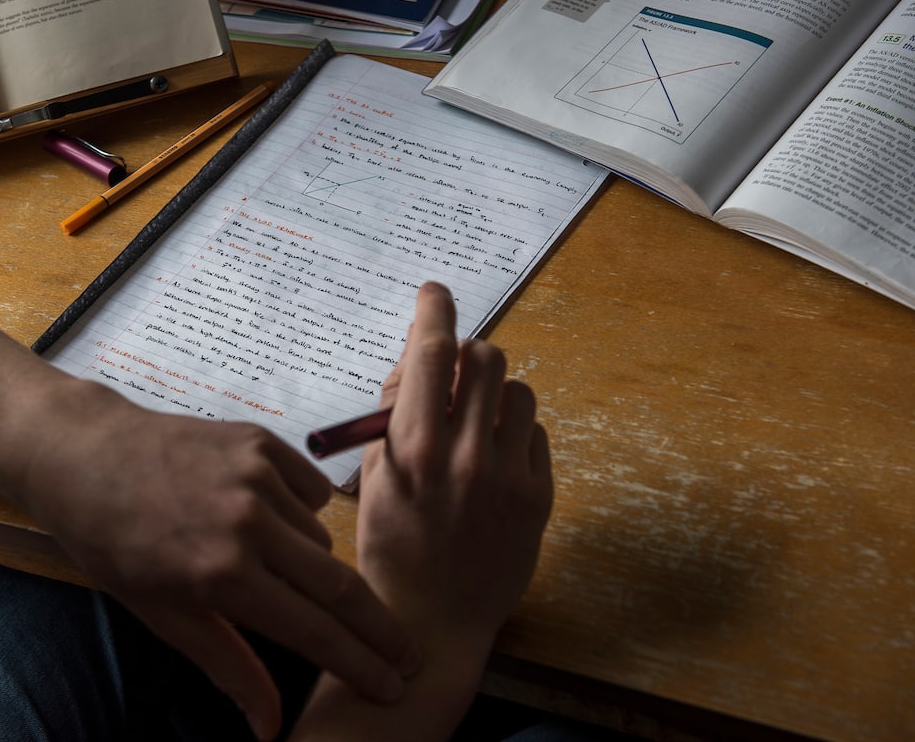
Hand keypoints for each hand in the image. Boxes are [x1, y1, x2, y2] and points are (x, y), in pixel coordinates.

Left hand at [0, 381, 416, 740]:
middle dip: (381, 627)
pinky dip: (301, 514)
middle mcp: (249, 522)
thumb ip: (227, 664)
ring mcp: (259, 475)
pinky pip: (311, 491)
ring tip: (272, 564)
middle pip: (342, 585)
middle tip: (407, 653)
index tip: (394, 685)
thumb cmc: (114, 543)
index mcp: (221, 574)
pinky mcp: (262, 441)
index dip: (360, 663)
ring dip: (316, 565)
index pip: (314, 630)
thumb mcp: (162, 613)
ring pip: (322, 539)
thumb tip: (270, 727)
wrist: (86, 454)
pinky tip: (268, 517)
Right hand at [358, 281, 552, 652]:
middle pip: (485, 357)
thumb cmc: (390, 548)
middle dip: (467, 354)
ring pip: (517, 390)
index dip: (434, 309)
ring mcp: (509, 476)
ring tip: (473, 427)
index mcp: (414, 446)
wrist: (432, 622)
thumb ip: (393, 417)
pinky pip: (535, 435)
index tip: (435, 292)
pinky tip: (492, 464)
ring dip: (492, 394)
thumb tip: (414, 363)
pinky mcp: (539, 497)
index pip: (431, 351)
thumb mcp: (374, 478)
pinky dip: (514, 435)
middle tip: (452, 374)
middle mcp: (466, 454)